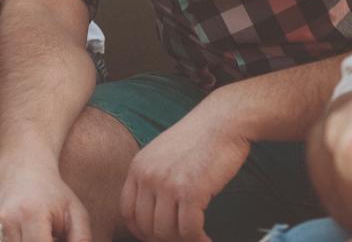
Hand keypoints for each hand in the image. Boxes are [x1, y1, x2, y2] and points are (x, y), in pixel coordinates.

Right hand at [0, 166, 93, 241]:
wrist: (22, 170)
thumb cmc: (52, 193)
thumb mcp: (75, 214)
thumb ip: (80, 239)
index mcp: (32, 214)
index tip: (56, 241)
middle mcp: (6, 220)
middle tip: (48, 236)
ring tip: (35, 235)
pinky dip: (12, 241)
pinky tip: (21, 236)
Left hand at [121, 121, 248, 241]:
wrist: (223, 121)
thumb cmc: (199, 138)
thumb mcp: (162, 154)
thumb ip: (152, 177)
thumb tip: (153, 211)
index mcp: (137, 168)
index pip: (127, 212)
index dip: (140, 231)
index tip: (156, 236)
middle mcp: (147, 177)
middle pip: (145, 226)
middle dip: (163, 239)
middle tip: (181, 239)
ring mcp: (167, 184)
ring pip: (165, 232)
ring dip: (182, 240)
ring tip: (196, 239)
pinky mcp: (190, 191)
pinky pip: (189, 229)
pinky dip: (198, 239)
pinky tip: (207, 239)